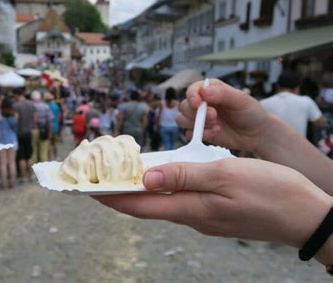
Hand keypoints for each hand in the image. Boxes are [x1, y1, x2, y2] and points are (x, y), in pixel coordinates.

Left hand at [94, 158, 331, 251]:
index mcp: (190, 208)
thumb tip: (146, 178)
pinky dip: (162, 189)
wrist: (305, 215)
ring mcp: (204, 216)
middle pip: (145, 206)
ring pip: (161, 203)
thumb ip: (183, 176)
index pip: (138, 205)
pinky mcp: (215, 212)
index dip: (110, 197)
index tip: (85, 189)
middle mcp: (192, 216)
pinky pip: (179, 201)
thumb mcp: (224, 175)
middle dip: (119, 193)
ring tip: (123, 174)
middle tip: (98, 179)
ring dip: (139, 191)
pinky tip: (161, 177)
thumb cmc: (269, 191)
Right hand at [176, 79, 270, 152]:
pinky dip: (200, 135)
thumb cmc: (250, 112)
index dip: (192, 96)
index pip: (192, 90)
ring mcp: (199, 119)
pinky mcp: (200, 132)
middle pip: (183, 106)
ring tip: (215, 125)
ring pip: (181, 120)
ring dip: (195, 124)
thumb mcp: (241, 99)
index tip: (198, 103)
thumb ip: (222, 93)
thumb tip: (203, 92)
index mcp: (210, 90)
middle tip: (214, 116)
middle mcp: (202, 104)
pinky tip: (215, 133)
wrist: (257, 134)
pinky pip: (189, 134)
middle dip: (195, 113)